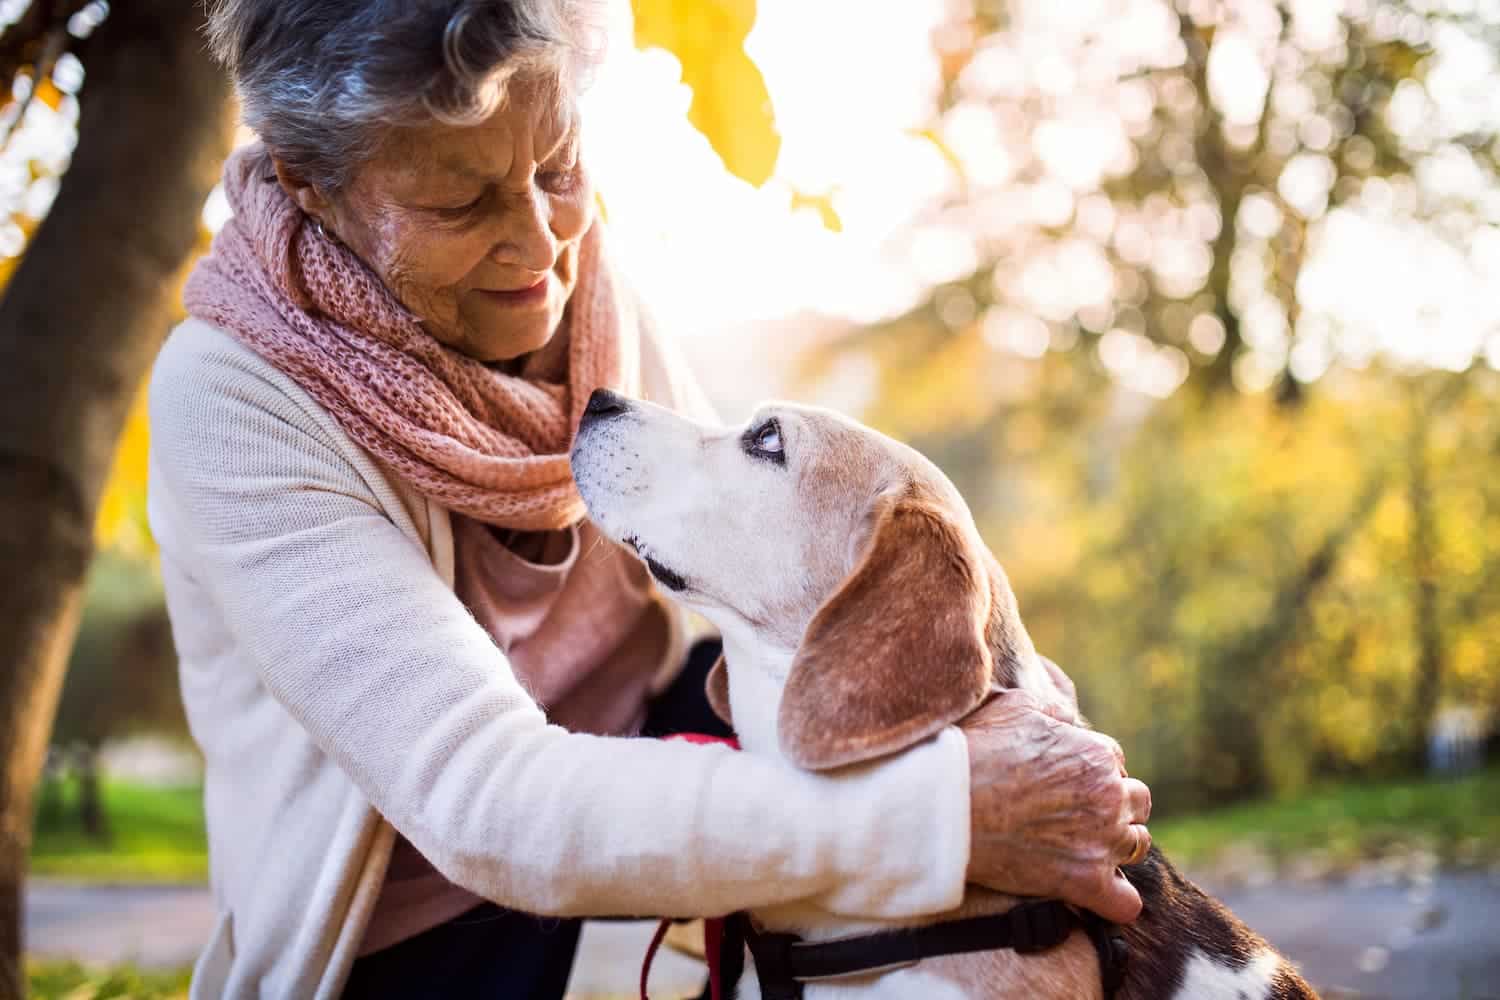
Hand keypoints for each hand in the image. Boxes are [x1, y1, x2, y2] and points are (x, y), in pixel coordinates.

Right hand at [961, 689, 1151, 923]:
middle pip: (1137, 802)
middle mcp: (1109, 797)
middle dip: (1115, 805)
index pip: (1114, 762)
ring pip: (1137, 846)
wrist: (946, 805)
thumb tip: (1067, 717)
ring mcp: (1101, 841)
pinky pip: (1126, 902)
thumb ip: (1053, 710)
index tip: (1066, 782)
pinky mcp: (1085, 882)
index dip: (1090, 771)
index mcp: (1096, 754)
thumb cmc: (976, 751)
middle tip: (1078, 814)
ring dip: (1118, 846)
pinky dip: (1115, 899)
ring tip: (1085, 848)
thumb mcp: (1016, 707)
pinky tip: (1095, 893)